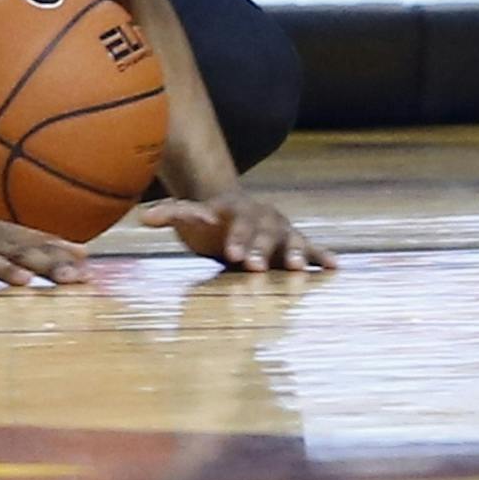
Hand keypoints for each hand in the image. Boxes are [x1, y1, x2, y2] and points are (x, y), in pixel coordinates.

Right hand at [0, 205, 88, 287]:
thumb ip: (34, 246)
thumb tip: (82, 253)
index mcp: (0, 236)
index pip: (35, 242)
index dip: (60, 252)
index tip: (86, 263)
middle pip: (19, 252)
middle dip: (44, 264)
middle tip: (69, 278)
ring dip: (4, 269)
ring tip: (24, 281)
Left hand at [139, 190, 336, 271]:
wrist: (233, 211)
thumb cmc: (208, 222)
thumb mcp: (188, 217)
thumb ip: (170, 214)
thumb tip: (143, 216)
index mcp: (233, 210)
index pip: (233, 222)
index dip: (234, 237)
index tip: (231, 253)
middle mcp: (260, 217)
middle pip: (262, 231)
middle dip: (259, 247)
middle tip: (254, 266)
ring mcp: (279, 229)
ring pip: (289, 239)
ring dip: (294, 252)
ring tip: (296, 268)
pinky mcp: (294, 242)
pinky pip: (312, 248)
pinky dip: (322, 256)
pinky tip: (335, 267)